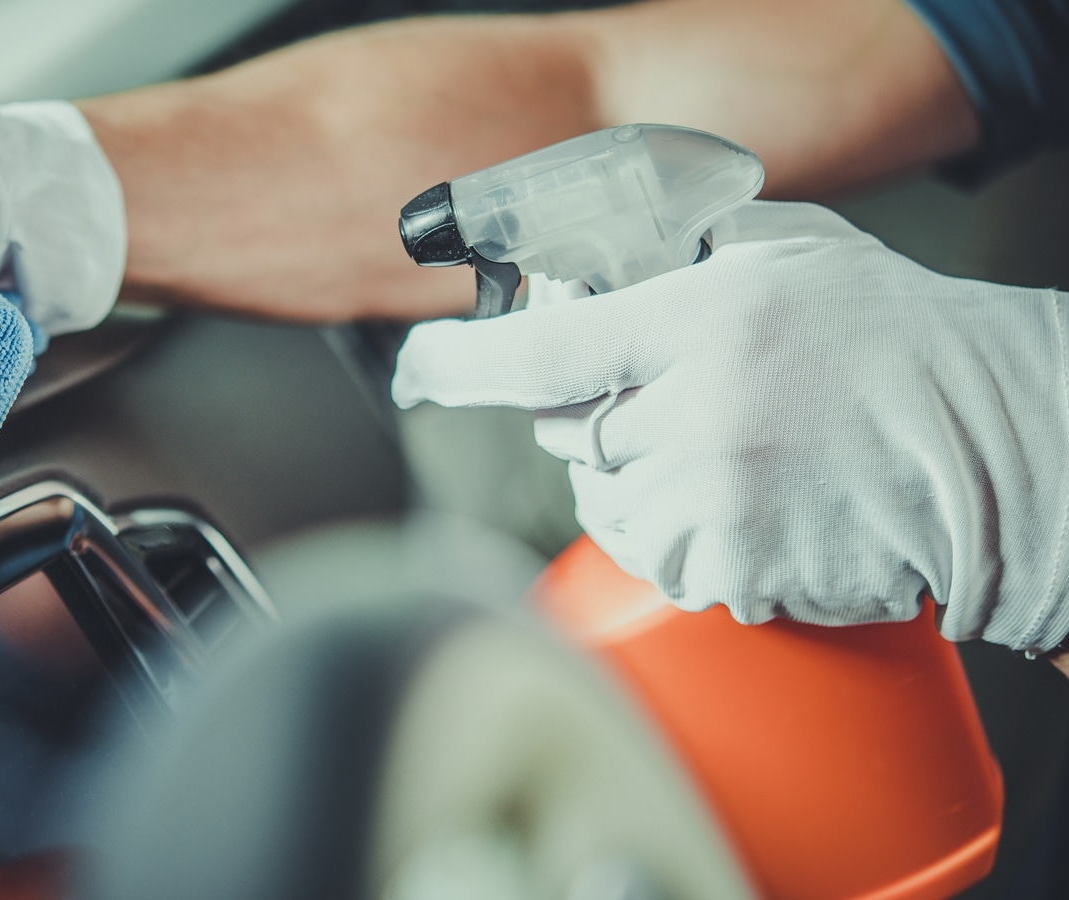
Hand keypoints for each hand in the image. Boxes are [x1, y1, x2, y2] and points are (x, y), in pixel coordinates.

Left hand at [393, 201, 1068, 652]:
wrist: (994, 445)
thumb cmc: (895, 341)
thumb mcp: (790, 254)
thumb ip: (686, 254)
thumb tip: (593, 272)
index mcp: (700, 321)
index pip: (541, 350)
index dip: (462, 363)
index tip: (421, 367)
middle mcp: (696, 411)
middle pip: (572, 435)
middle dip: (599, 421)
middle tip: (674, 404)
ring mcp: (713, 498)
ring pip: (607, 505)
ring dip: (639, 487)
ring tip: (724, 457)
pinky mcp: (734, 568)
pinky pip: (659, 561)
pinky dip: (684, 541)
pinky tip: (748, 505)